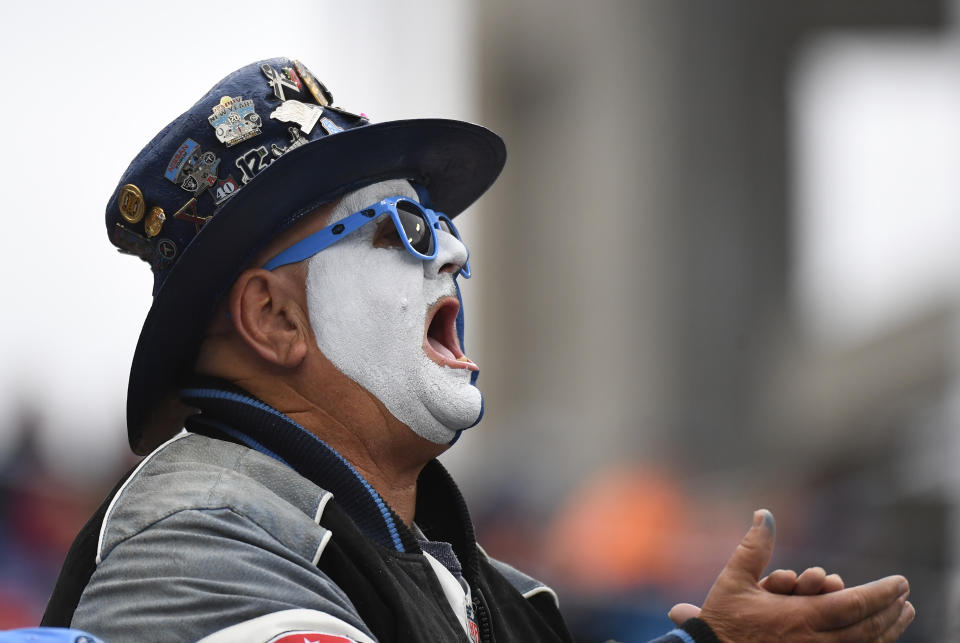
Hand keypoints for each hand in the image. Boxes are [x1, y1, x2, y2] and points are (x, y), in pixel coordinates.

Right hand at [668, 510, 913, 641]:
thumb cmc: (725, 617)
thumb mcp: (735, 577)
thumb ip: (755, 546)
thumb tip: (764, 514)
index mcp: (801, 617)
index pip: (854, 604)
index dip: (881, 593)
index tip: (901, 583)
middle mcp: (815, 640)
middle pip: (866, 628)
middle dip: (889, 611)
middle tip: (905, 598)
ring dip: (886, 630)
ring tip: (901, 616)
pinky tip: (876, 636)